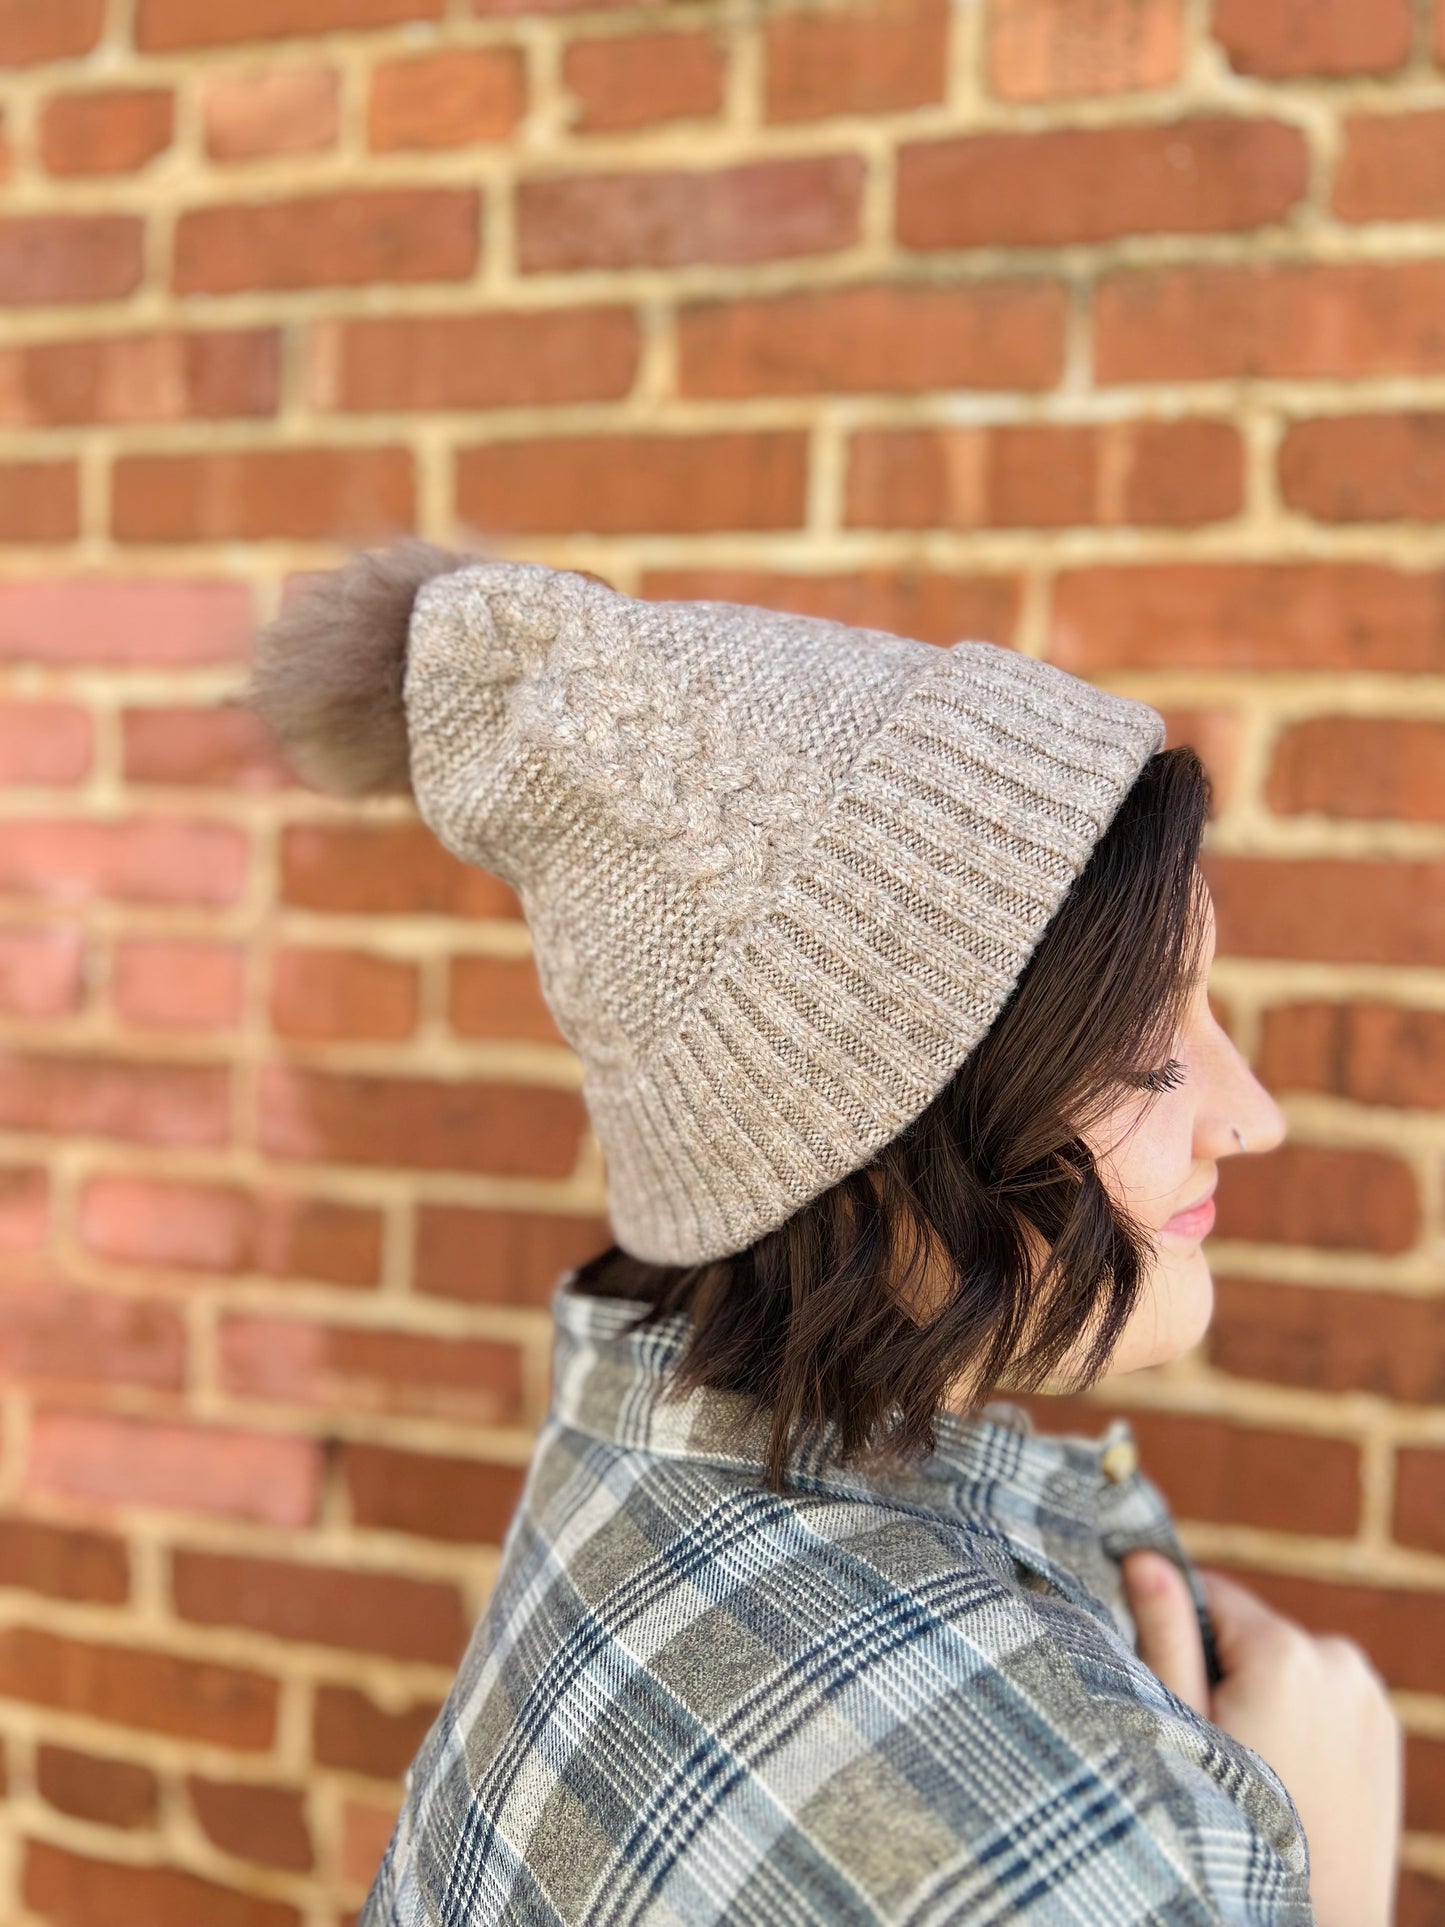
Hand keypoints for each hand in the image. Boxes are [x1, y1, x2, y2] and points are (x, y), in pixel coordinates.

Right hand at [1121, 1549, 1401, 1926]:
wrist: (1317, 1919)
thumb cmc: (1230, 1826)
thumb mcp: (1179, 1728)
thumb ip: (1165, 1634)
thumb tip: (1145, 1557)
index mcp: (1283, 1650)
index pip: (1212, 1595)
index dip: (1180, 1637)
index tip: (1178, 1697)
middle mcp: (1337, 1657)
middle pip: (1253, 1633)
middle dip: (1227, 1671)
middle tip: (1217, 1745)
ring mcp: (1370, 1694)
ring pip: (1290, 1664)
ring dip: (1267, 1693)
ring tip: (1257, 1767)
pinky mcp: (1386, 1727)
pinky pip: (1326, 1696)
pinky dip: (1305, 1717)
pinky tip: (1293, 1774)